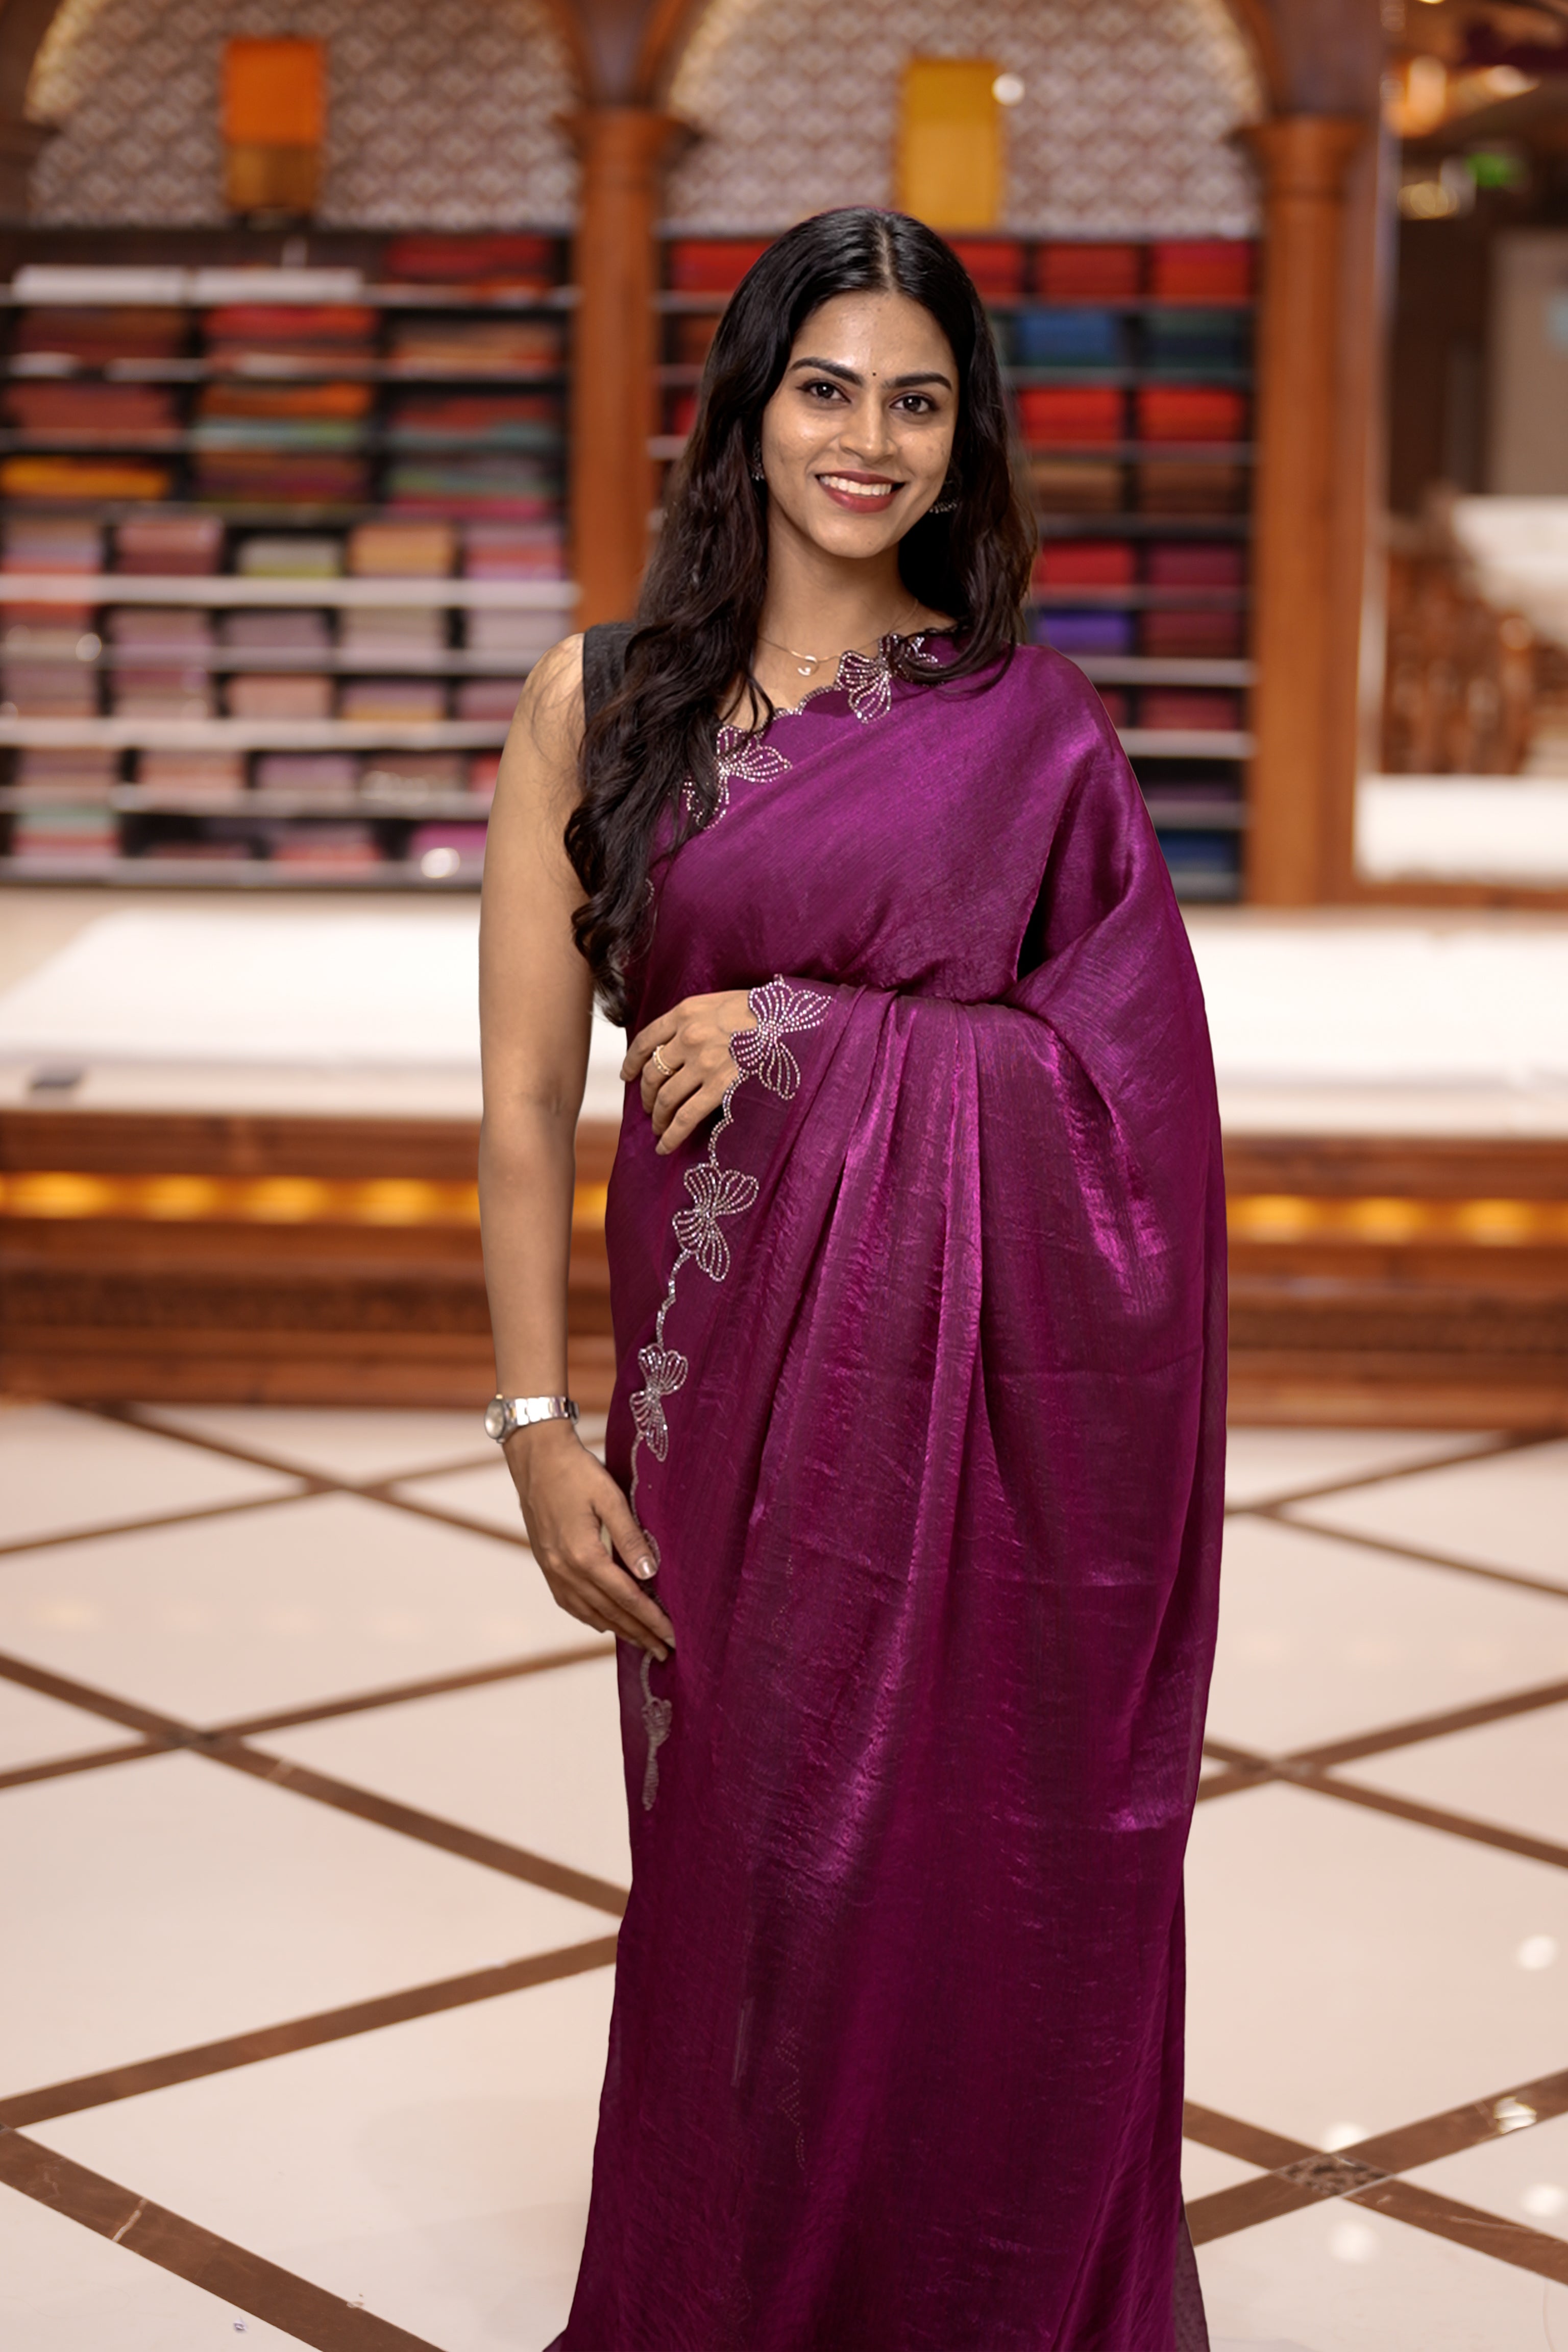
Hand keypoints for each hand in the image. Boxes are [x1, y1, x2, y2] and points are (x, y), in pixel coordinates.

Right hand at [505, 1420, 675, 1660]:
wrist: (535, 1457)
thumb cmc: (576, 1471)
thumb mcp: (610, 1498)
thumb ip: (630, 1537)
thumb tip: (650, 1573)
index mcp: (584, 1555)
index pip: (626, 1597)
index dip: (651, 1620)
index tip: (672, 1637)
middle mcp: (565, 1570)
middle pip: (609, 1612)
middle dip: (638, 1634)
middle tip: (664, 1651)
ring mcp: (551, 1570)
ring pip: (588, 1612)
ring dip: (616, 1630)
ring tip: (640, 1643)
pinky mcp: (545, 1564)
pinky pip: (569, 1602)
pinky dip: (589, 1617)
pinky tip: (602, 1624)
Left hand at [621, 988, 757, 1155]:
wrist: (792, 1020)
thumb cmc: (762, 1011)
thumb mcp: (721, 1002)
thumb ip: (696, 1019)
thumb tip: (679, 1044)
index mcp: (686, 1013)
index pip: (646, 1040)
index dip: (632, 1062)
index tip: (628, 1076)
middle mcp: (689, 1037)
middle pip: (652, 1073)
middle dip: (646, 1096)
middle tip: (648, 1108)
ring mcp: (703, 1063)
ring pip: (665, 1098)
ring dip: (657, 1117)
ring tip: (658, 1128)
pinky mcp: (720, 1086)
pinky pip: (686, 1117)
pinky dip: (671, 1135)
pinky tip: (664, 1146)